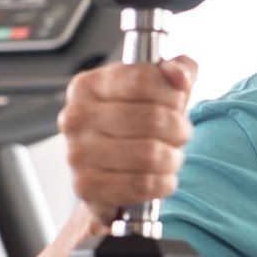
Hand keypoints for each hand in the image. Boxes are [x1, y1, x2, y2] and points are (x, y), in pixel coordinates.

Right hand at [59, 55, 197, 225]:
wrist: (110, 174)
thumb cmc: (136, 127)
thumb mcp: (160, 90)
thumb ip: (179, 70)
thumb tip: (179, 74)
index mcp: (89, 85)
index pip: (142, 79)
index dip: (172, 94)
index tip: (177, 103)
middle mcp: (77, 117)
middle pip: (153, 118)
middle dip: (179, 129)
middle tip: (179, 135)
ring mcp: (77, 153)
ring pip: (150, 154)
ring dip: (172, 158)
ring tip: (169, 157)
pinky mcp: (86, 186)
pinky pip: (141, 184)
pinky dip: (162, 183)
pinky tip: (160, 177)